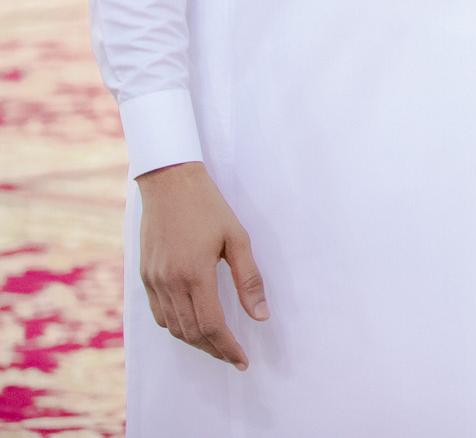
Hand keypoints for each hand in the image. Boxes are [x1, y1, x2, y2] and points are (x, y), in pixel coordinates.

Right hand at [136, 161, 266, 369]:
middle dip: (214, 350)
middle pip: (191, 332)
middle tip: (234, 357)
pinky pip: (159, 314)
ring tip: (218, 345)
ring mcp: (153, 281)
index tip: (243, 360)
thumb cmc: (209, 207)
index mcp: (195, 274)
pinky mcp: (144, 276)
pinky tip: (192, 325)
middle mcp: (170, 282)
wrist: (169, 184)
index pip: (212, 325)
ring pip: (173, 327)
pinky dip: (176, 327)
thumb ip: (249, 279)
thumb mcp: (238, 238)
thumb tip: (261, 316)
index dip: (228, 347)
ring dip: (195, 342)